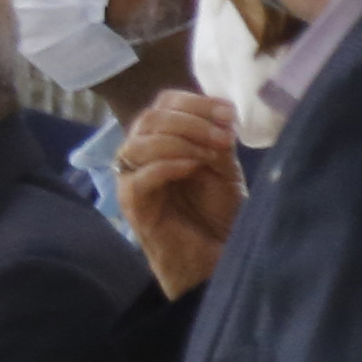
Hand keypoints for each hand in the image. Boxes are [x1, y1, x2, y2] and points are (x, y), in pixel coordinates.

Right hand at [115, 90, 244, 300]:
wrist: (212, 258)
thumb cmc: (215, 214)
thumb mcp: (224, 167)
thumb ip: (216, 139)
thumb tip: (218, 116)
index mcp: (163, 140)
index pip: (165, 103)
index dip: (196, 102)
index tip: (229, 114)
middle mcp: (142, 154)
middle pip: (151, 117)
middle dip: (192, 121)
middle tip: (222, 137)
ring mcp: (133, 179)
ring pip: (140, 142)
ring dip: (181, 141)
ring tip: (210, 155)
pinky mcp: (133, 204)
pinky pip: (140, 175)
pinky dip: (168, 165)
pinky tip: (192, 168)